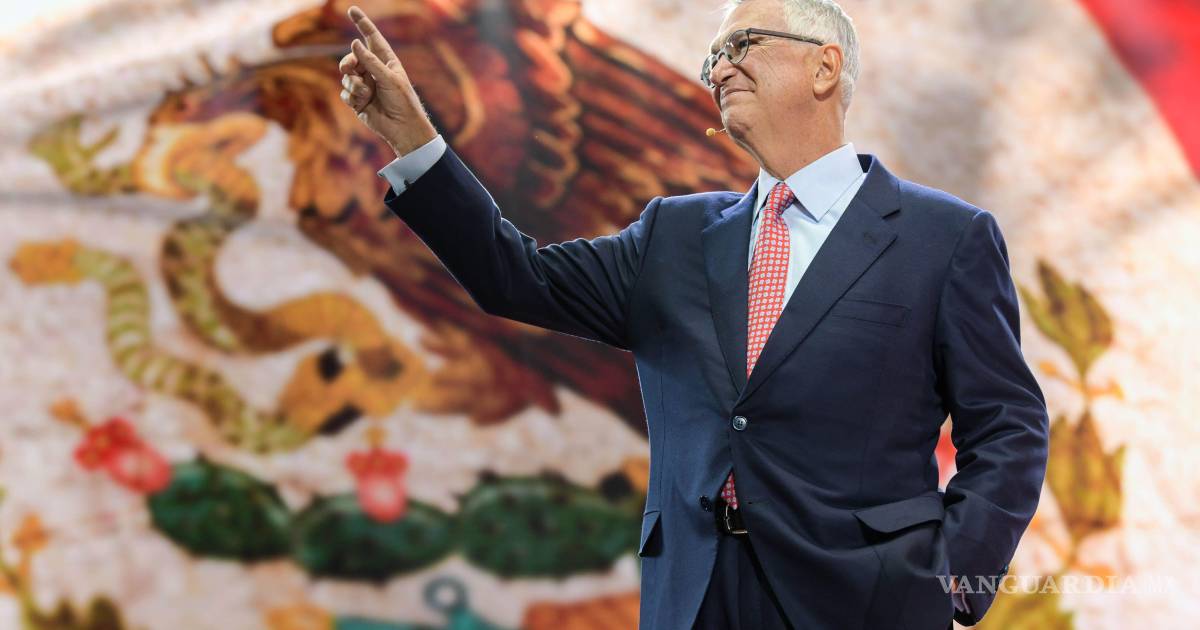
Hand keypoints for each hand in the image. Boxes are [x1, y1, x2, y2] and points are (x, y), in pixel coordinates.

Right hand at [339, 5, 437, 156]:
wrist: (402, 127)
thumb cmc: (402, 101)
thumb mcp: (389, 78)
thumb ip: (370, 61)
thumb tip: (354, 43)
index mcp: (385, 61)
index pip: (372, 37)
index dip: (362, 23)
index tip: (352, 10)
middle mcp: (373, 71)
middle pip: (351, 58)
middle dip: (348, 62)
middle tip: (349, 69)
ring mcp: (364, 85)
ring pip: (346, 77)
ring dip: (353, 84)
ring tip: (366, 94)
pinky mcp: (357, 100)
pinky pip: (345, 93)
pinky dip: (352, 97)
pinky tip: (362, 103)